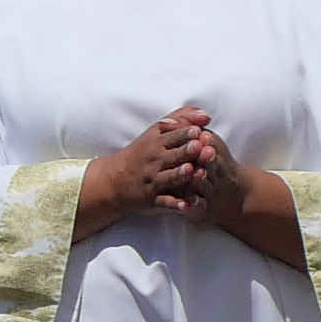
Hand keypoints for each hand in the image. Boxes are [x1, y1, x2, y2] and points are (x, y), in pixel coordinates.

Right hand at [80, 110, 219, 232]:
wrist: (114, 180)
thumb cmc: (142, 153)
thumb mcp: (156, 131)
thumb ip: (182, 118)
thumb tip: (207, 115)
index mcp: (157, 142)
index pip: (173, 136)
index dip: (185, 133)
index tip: (197, 130)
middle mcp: (155, 160)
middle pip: (173, 155)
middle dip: (185, 151)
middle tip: (198, 146)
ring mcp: (153, 180)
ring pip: (169, 178)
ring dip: (180, 174)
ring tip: (190, 170)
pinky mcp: (152, 198)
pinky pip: (164, 202)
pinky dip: (175, 205)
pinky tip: (186, 206)